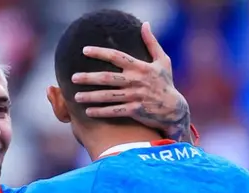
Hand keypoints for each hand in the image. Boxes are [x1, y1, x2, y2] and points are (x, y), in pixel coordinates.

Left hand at [72, 21, 191, 141]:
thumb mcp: (163, 60)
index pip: (116, 56)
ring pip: (108, 96)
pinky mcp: (135, 111)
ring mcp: (135, 96)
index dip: (100, 52)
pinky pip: (115, 111)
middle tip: (73, 77)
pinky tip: (88, 112)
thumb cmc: (165, 83)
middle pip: (107, 78)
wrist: (174, 109)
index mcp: (140, 67)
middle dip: (89, 78)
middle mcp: (136, 81)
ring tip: (76, 96)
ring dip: (91, 96)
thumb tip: (145, 24)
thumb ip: (152, 42)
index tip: (84, 50)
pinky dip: (101, 112)